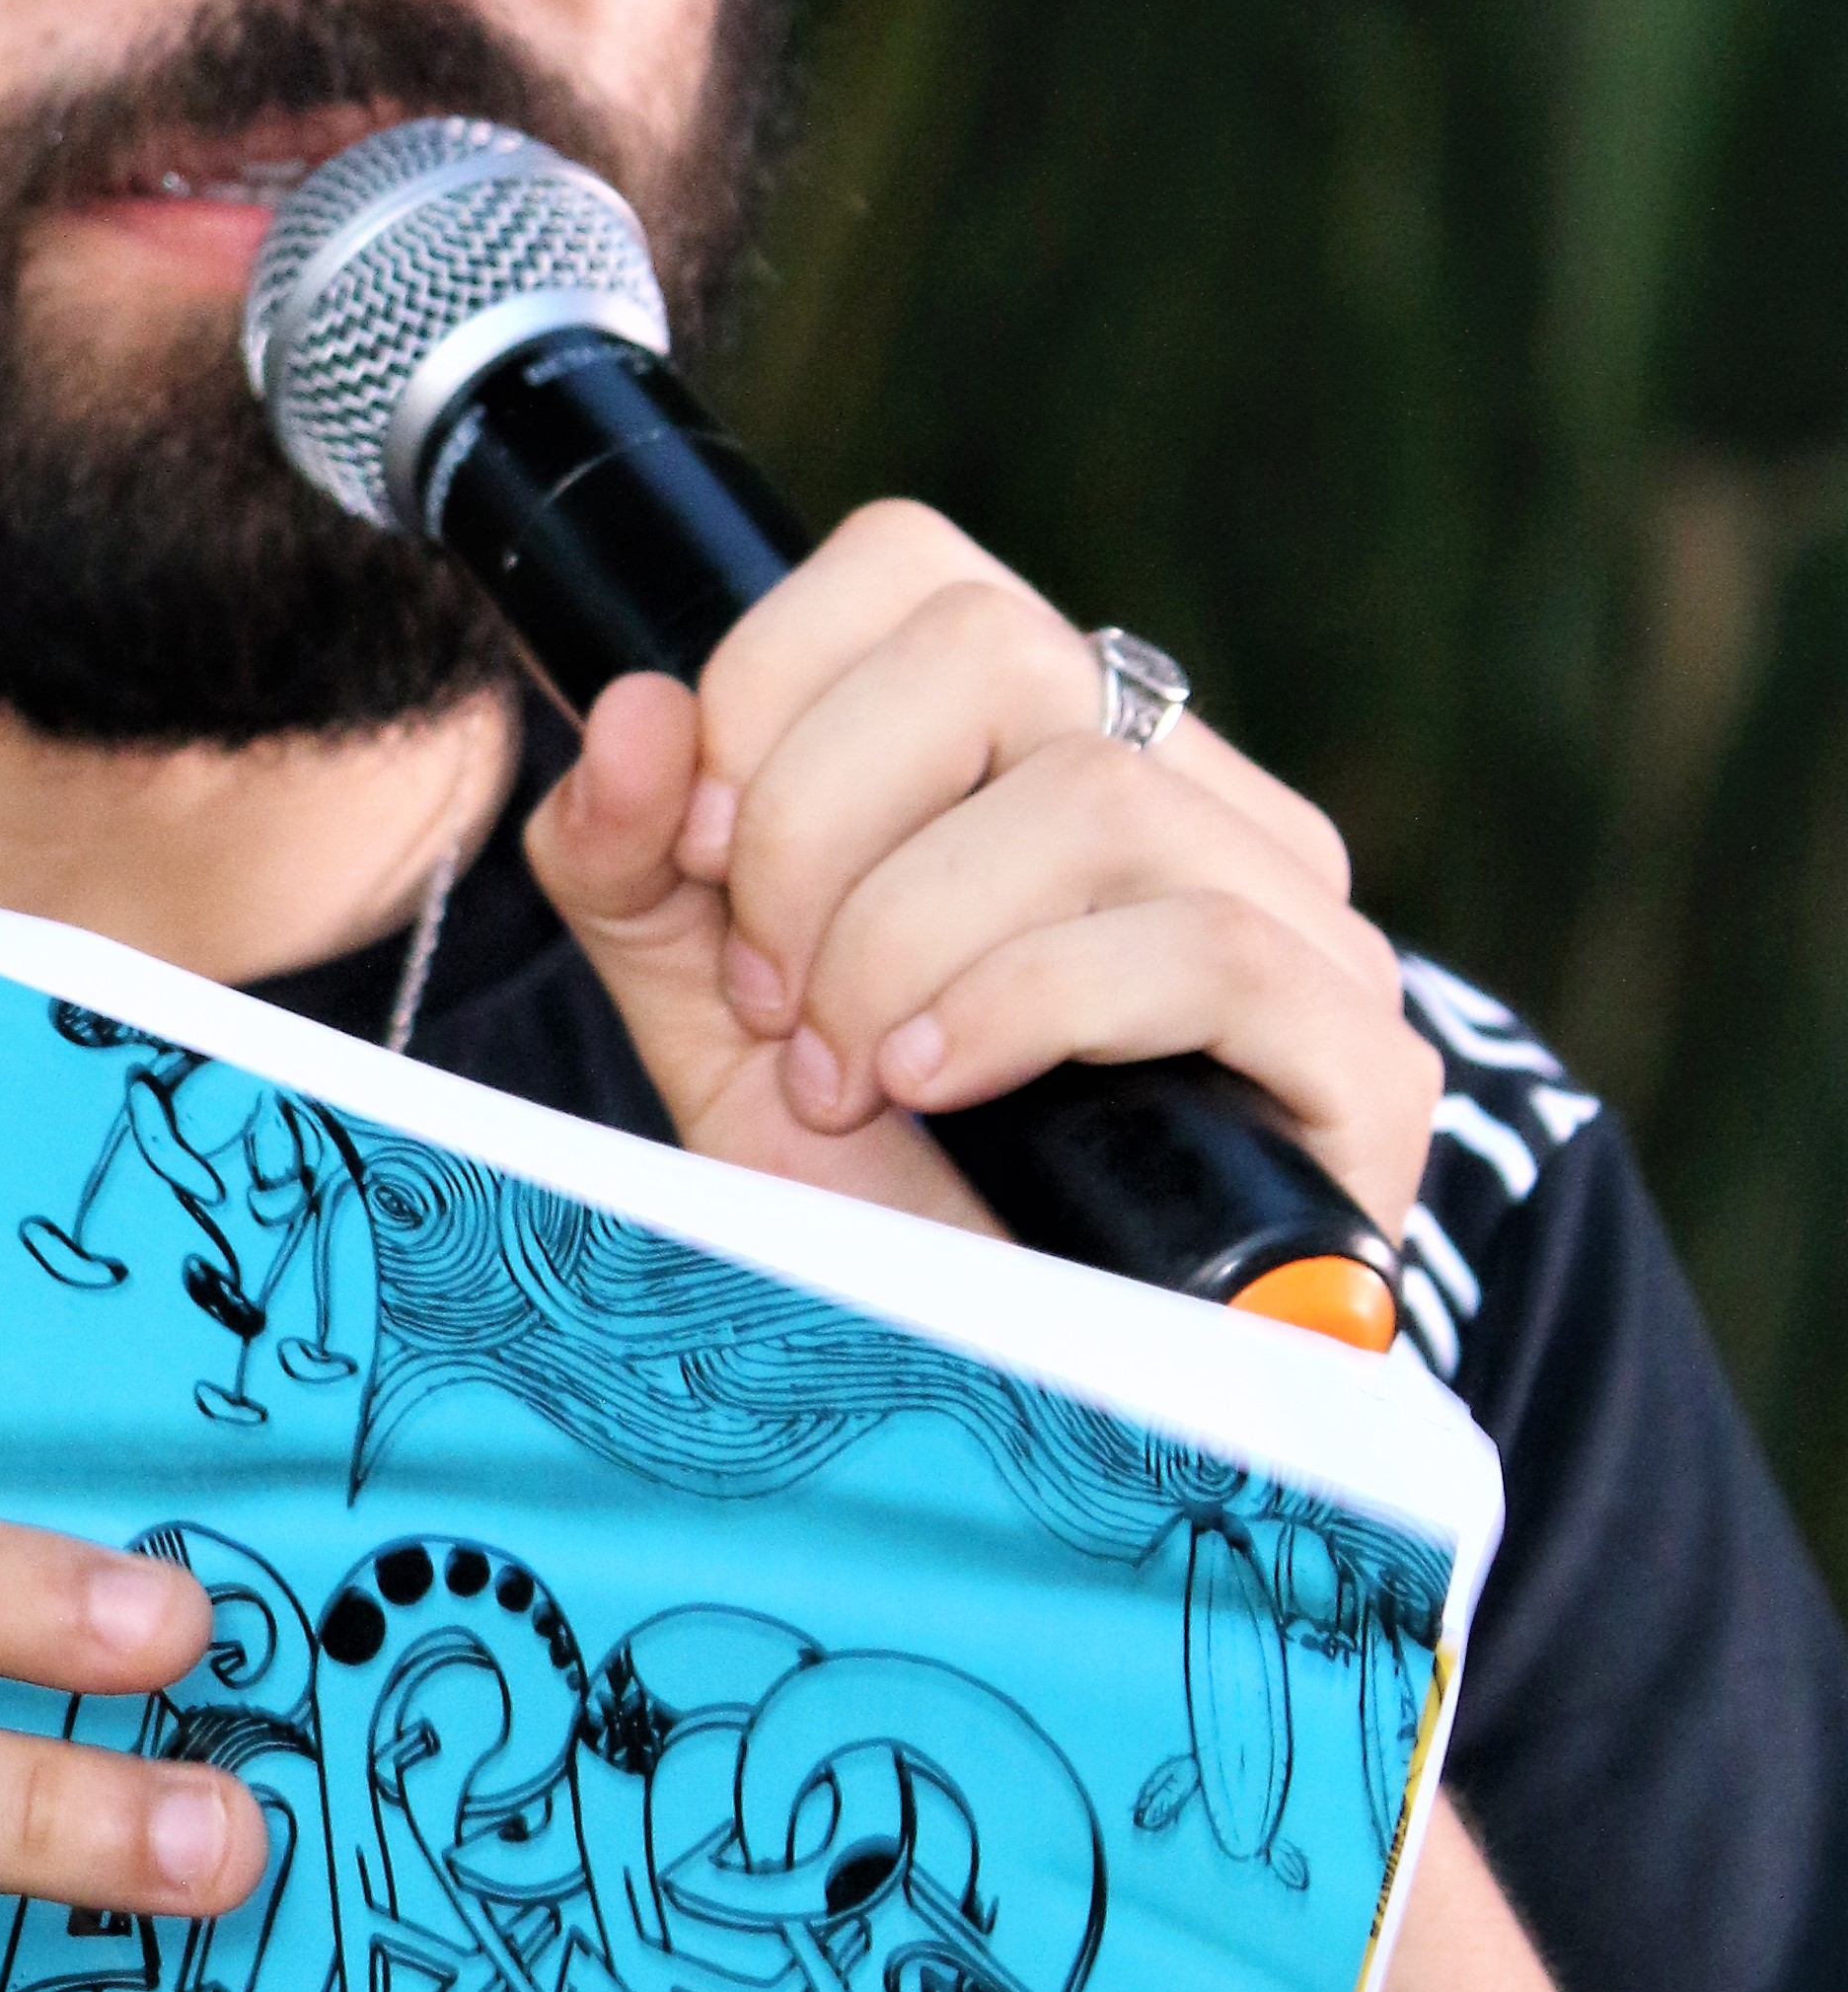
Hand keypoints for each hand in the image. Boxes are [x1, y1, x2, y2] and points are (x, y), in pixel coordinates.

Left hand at [521, 499, 1437, 1244]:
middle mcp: (1187, 792)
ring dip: (905, 942)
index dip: (770, 687)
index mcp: (1040, 743)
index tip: (699, 857)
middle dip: (819, 830)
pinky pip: (1207, 946)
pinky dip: (1026, 1008)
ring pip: (1090, 795)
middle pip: (996, 649)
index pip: (918, 565)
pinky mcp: (1361, 1058)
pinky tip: (940, 1090)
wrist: (991, 1426)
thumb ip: (634, 864)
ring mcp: (1297, 916)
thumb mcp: (704, 1017)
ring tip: (847, 1070)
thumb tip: (630, 704)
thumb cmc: (868, 1199)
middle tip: (773, 995)